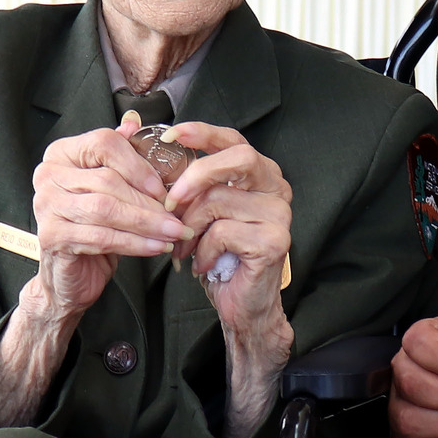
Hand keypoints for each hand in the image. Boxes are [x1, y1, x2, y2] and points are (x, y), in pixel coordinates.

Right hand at [27, 114, 188, 324]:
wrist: (69, 273)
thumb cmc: (92, 225)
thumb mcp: (108, 186)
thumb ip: (119, 155)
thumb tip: (133, 121)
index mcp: (62, 153)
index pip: (103, 143)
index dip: (137, 165)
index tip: (163, 187)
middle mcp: (48, 174)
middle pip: (107, 180)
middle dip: (148, 202)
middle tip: (178, 217)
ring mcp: (46, 205)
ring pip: (106, 209)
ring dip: (146, 223)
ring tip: (173, 233)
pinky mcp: (52, 235)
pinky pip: (102, 236)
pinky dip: (134, 243)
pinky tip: (156, 247)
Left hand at [155, 123, 292, 340]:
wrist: (242, 304)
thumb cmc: (220, 256)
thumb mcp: (203, 213)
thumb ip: (192, 185)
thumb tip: (158, 158)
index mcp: (260, 175)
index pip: (234, 140)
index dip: (204, 133)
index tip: (172, 134)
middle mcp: (276, 188)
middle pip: (239, 157)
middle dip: (197, 174)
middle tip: (171, 200)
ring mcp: (279, 214)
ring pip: (220, 199)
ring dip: (191, 226)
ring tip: (185, 246)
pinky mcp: (274, 241)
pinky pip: (223, 232)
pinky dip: (203, 249)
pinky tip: (204, 263)